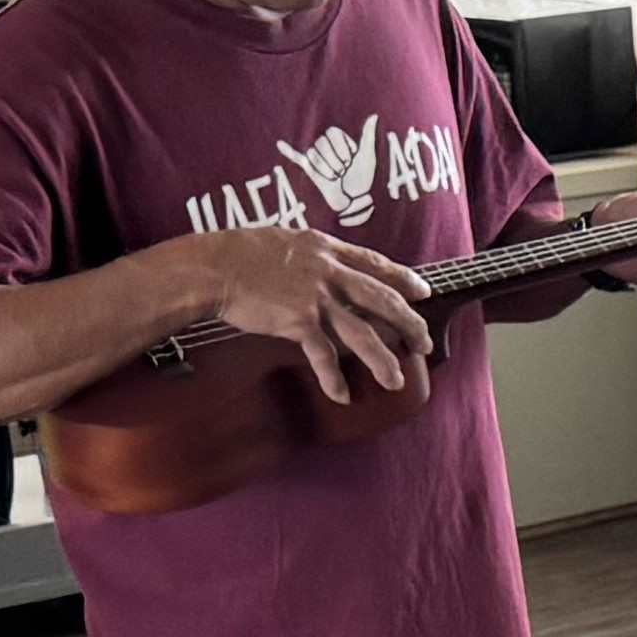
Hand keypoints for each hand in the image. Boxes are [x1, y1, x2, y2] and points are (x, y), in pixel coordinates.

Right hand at [194, 224, 433, 404]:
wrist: (212, 268)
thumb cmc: (239, 253)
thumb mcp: (284, 241)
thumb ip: (311, 255)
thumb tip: (322, 265)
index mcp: (326, 249)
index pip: (376, 264)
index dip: (404, 279)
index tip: (423, 292)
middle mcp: (329, 273)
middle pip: (383, 301)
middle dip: (410, 324)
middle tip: (424, 344)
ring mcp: (316, 298)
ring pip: (363, 334)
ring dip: (383, 360)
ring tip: (396, 380)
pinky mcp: (298, 322)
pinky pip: (324, 355)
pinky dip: (333, 378)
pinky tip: (343, 395)